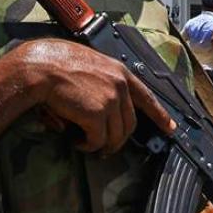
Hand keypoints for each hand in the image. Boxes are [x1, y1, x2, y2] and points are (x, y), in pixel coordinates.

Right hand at [16, 38, 174, 153]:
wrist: (42, 67)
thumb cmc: (57, 64)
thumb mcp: (90, 64)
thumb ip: (103, 82)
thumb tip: (102, 107)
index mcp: (119, 72)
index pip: (147, 97)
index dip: (160, 114)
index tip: (170, 127)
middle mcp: (120, 85)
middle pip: (130, 124)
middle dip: (119, 140)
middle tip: (107, 148)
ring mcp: (110, 100)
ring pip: (116, 136)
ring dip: (101, 144)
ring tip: (86, 143)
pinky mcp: (97, 114)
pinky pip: (97, 140)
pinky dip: (87, 145)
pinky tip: (77, 141)